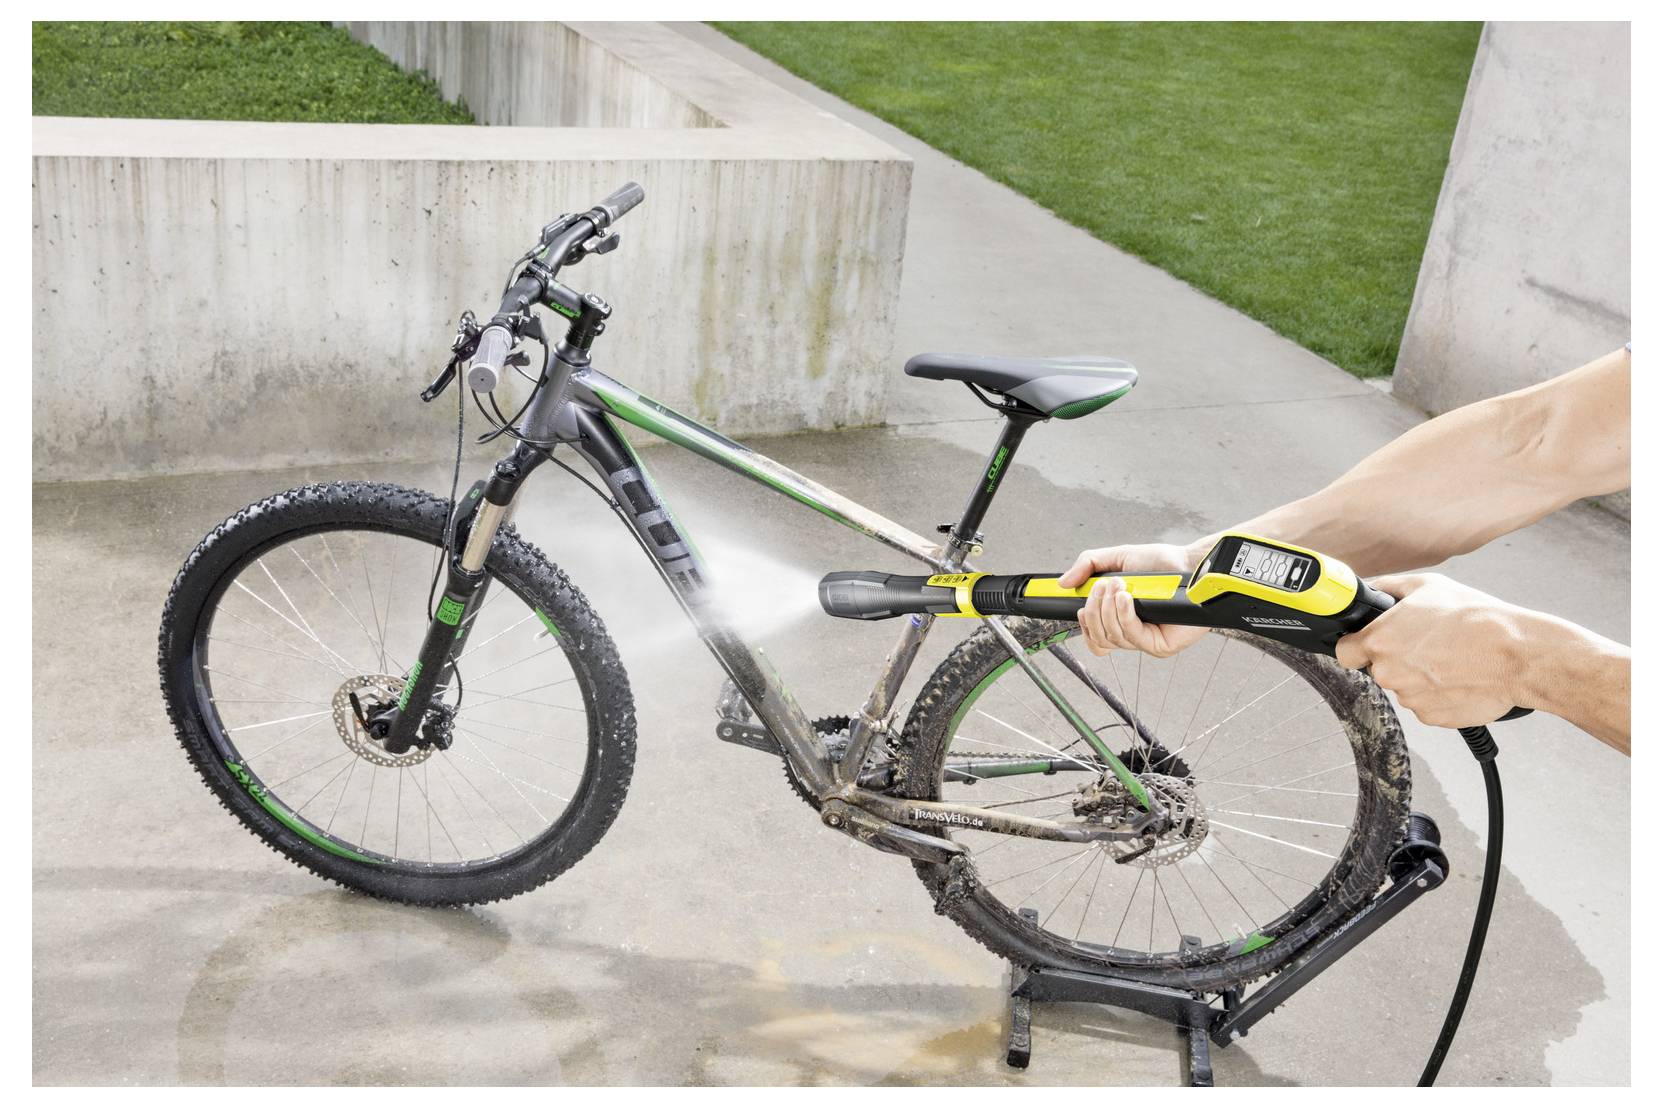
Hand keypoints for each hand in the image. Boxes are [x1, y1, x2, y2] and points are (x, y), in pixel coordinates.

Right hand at [1059, 543, 1206, 657]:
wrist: (1188, 563)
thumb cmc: (1160, 563)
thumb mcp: (1117, 558)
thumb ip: (1088, 566)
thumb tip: (1064, 583)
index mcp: (1121, 619)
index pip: (1095, 639)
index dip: (1084, 626)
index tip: (1079, 607)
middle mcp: (1133, 634)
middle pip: (1098, 638)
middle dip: (1093, 609)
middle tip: (1102, 586)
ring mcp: (1146, 641)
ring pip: (1111, 636)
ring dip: (1109, 608)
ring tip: (1119, 585)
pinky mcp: (1160, 645)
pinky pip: (1131, 635)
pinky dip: (1123, 614)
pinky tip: (1126, 597)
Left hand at [1335, 573, 1525, 727]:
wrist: (1516, 654)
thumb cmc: (1476, 619)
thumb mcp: (1427, 585)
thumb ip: (1388, 587)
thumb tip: (1371, 589)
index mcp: (1380, 641)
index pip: (1345, 653)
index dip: (1357, 647)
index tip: (1368, 643)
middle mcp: (1389, 673)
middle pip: (1379, 670)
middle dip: (1396, 659)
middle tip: (1426, 645)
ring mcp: (1410, 698)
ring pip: (1405, 687)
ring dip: (1419, 677)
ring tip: (1450, 659)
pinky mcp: (1432, 717)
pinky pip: (1427, 705)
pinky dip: (1439, 694)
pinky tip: (1459, 676)